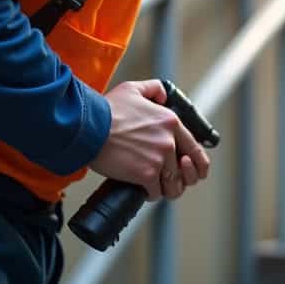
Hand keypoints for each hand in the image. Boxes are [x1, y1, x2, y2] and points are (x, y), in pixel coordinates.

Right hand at [89, 80, 210, 200]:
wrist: (87, 127)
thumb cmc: (106, 109)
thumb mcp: (133, 89)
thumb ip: (154, 89)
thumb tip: (164, 96)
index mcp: (171, 122)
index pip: (195, 149)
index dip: (196, 164)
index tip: (189, 169)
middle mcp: (169, 141)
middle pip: (186, 170)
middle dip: (179, 178)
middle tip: (168, 180)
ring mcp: (159, 159)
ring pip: (174, 185)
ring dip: (166, 189)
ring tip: (156, 187)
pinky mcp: (146, 174)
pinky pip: (156, 193)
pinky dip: (149, 194)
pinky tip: (142, 190)